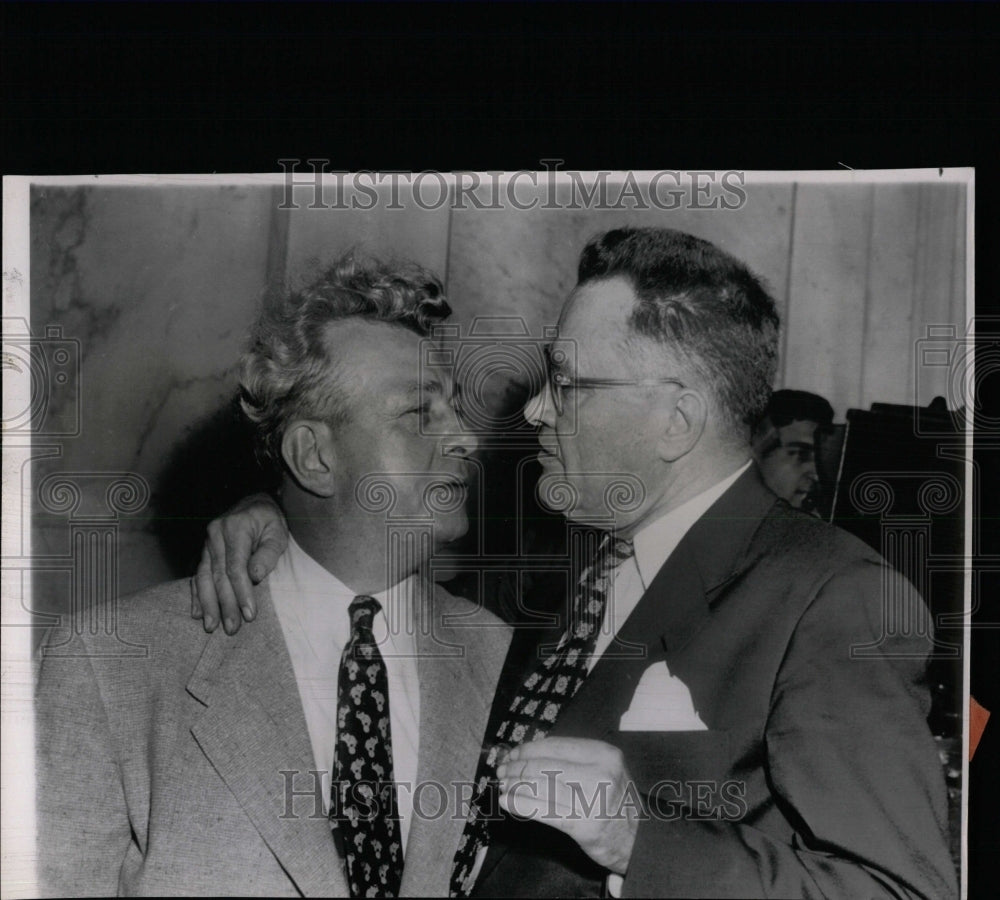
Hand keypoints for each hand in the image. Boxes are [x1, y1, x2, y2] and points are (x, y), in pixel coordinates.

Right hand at [191, 493, 288, 633]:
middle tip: (232, 628)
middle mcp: (215, 534)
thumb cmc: (270, 520)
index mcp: (235, 527)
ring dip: (208, 604)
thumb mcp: (278, 532)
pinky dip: (197, 595)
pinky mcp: (204, 551)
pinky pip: (198, 575)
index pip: (235, 567)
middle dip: (225, 604)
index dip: (241, 592)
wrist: (255, 502)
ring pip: (204, 577)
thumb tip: (255, 577)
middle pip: (218, 575)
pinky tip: (197, 613)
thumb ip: (267, 553)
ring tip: (211, 626)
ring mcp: (207, 542)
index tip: (249, 614)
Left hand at [496, 737, 640, 875]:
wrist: (640, 838)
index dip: (528, 749)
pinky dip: (520, 804)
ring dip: (515, 785)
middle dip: (518, 767)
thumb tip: (529, 752)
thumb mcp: (604, 769)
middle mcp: (600, 774)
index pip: (555, 745)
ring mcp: (592, 800)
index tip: (513, 753)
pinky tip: (507, 801)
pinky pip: (544, 811)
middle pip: (545, 765)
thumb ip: (573, 759)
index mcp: (603, 754)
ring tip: (503, 785)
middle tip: (502, 770)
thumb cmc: (615, 800)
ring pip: (542, 787)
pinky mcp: (583, 826)